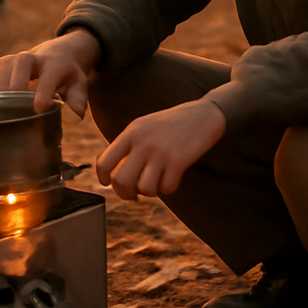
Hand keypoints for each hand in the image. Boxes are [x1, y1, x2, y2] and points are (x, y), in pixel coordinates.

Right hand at [0, 29, 100, 117]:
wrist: (58, 52)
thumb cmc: (67, 73)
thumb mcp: (78, 83)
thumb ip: (78, 98)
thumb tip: (77, 114)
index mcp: (54, 64)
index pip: (48, 78)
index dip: (43, 93)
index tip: (38, 108)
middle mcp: (32, 57)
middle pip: (19, 66)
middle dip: (15, 87)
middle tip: (13, 111)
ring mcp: (14, 59)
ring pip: (2, 70)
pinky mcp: (1, 64)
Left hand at [96, 97, 227, 200]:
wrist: (204, 114)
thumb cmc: (172, 124)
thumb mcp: (144, 126)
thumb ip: (127, 145)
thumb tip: (109, 172)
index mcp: (131, 132)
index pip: (104, 162)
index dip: (104, 179)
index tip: (110, 183)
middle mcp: (143, 142)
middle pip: (121, 181)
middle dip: (125, 193)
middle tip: (133, 193)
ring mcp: (161, 152)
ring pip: (143, 189)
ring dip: (148, 193)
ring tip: (154, 184)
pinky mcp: (179, 161)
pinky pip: (166, 189)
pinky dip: (168, 189)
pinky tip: (171, 180)